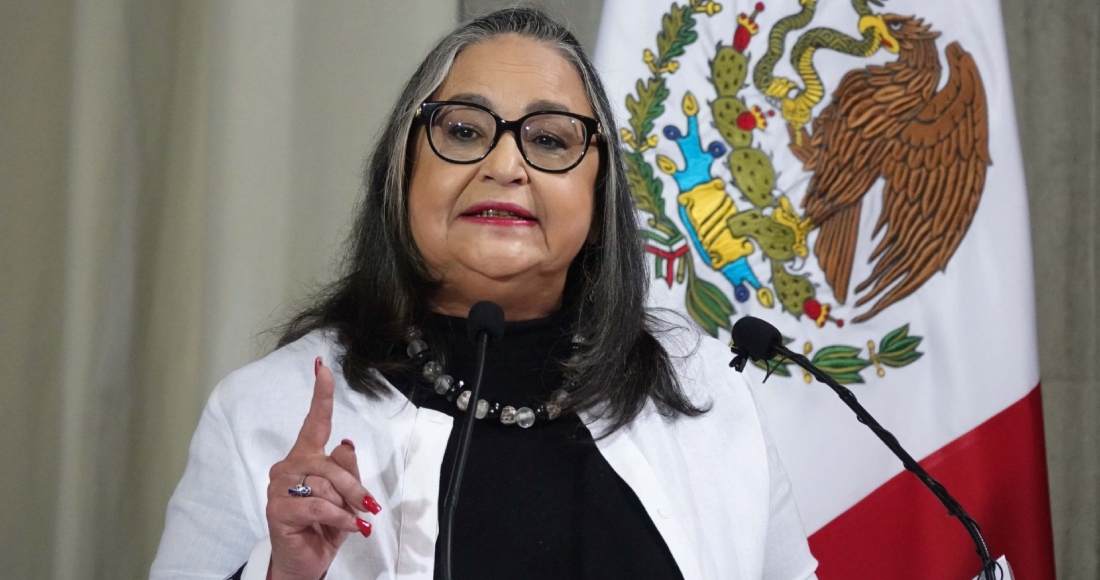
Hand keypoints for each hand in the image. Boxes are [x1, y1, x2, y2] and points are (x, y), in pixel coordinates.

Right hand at [265, 357, 381, 579]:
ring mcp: (279, 487)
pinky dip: (340, 517)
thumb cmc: (326, 525)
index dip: (321, 396)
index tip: (323, 368)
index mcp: (306, 457)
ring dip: (345, 506)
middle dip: (354, 487)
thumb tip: (345, 444)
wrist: (307, 561)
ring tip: (350, 521)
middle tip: (368, 507)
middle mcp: (289, 467)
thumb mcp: (346, 496)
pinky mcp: (278, 509)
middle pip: (330, 464)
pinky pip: (318, 505)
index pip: (315, 423)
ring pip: (325, 485)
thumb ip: (348, 470)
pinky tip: (351, 527)